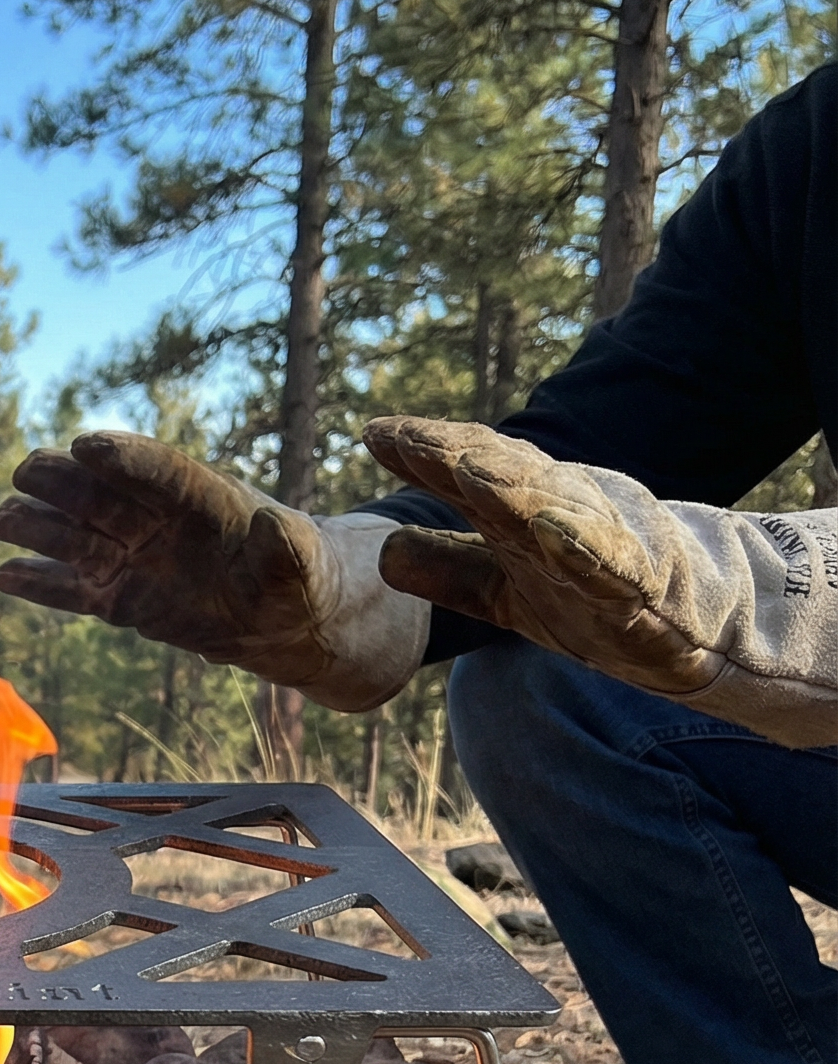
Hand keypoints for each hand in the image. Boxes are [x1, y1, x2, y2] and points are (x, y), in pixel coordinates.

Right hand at [0, 430, 424, 709]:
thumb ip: (285, 548)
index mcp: (203, 499)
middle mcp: (157, 520)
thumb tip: (272, 527)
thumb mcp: (301, 566)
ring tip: (1, 520)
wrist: (279, 613)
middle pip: (103, 494)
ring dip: (38, 526)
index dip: (123, 456)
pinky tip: (2, 576)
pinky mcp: (118, 597)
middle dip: (64, 481)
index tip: (85, 444)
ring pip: (78, 536)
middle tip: (26, 469)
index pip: (157, 469)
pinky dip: (40, 584)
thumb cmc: (295, 579)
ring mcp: (133, 557)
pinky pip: (73, 589)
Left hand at [366, 416, 837, 746]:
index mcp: (528, 512)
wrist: (688, 630)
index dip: (424, 452)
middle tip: (407, 436)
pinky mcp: (638, 585)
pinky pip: (608, 563)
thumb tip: (382, 551)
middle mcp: (562, 514)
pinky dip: (581, 547)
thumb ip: (447, 568)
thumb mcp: (504, 589)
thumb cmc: (588, 600)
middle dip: (457, 454)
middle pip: (504, 475)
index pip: (469, 472)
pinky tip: (550, 533)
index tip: (374, 433)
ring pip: (552, 507)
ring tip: (464, 470)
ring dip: (510, 487)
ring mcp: (602, 545)